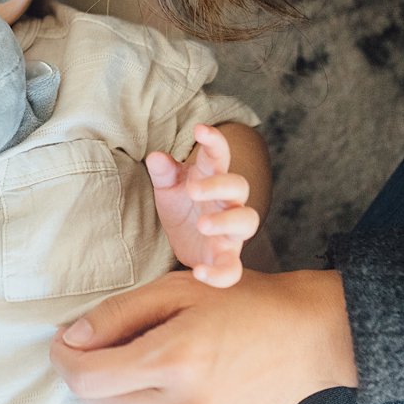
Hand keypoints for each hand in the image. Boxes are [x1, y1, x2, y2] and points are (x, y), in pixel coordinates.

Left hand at [51, 269, 356, 403]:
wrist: (308, 337)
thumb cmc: (240, 303)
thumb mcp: (173, 290)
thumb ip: (116, 314)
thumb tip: (72, 338)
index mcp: (175, 360)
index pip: (87, 378)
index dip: (64, 358)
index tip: (64, 342)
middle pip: (101, 403)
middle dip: (92, 372)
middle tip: (109, 344)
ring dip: (123, 394)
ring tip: (153, 362)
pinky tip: (177, 387)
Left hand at [147, 123, 258, 286]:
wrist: (185, 241)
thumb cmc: (182, 204)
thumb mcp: (168, 187)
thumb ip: (163, 173)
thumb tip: (155, 157)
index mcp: (211, 177)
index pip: (219, 154)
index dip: (214, 140)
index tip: (200, 129)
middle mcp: (227, 202)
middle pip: (239, 186)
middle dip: (220, 185)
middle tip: (193, 190)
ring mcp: (230, 230)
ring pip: (247, 221)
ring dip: (227, 222)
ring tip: (202, 224)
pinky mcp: (226, 257)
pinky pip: (233, 268)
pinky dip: (221, 274)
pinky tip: (199, 273)